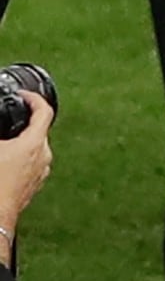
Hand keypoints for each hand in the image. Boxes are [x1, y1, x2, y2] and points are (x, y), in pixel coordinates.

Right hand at [0, 92, 54, 234]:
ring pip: (34, 149)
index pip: (44, 111)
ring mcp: (41, 173)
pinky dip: (19, 159)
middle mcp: (43, 157)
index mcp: (33, 144)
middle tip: (8, 120)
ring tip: (3, 143)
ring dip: (20, 143)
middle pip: (38, 131)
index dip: (33, 99)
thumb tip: (1, 135)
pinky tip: (4, 163)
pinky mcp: (34, 185)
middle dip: (22, 123)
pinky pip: (30, 165)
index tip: (24, 95)